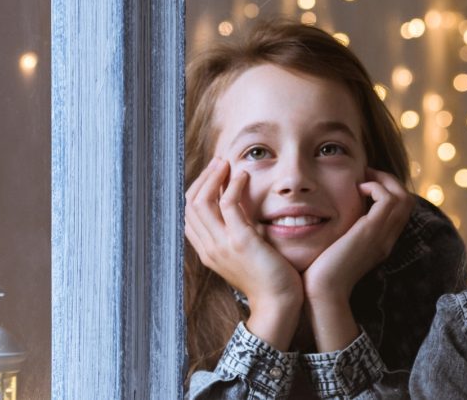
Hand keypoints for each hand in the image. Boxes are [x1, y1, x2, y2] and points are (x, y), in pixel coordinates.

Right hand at [185, 157, 303, 349]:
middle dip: (203, 178)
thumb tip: (240, 207)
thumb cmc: (268, 279)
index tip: (214, 174)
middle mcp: (209, 247)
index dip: (198, 189)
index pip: (188, 214)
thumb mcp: (246, 252)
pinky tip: (244, 176)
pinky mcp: (240, 242)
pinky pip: (227, 205)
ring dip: (214, 177)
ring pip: (202, 201)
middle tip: (220, 162)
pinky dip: (234, 186)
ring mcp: (221, 245)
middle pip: (189, 204)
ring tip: (228, 164)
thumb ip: (238, 231)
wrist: (278, 304)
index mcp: (208, 251)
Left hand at [301, 168, 412, 350]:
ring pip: (402, 197)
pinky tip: (358, 189)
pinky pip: (388, 199)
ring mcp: (382, 236)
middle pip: (407, 201)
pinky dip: (376, 187)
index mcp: (380, 244)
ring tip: (363, 178)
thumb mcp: (335, 249)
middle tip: (366, 174)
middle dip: (388, 181)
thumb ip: (340, 234)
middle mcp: (386, 239)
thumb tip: (327, 218)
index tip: (364, 182)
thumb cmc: (320, 274)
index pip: (399, 211)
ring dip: (384, 180)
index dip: (387, 191)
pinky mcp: (371, 232)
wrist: (322, 293)